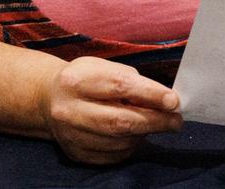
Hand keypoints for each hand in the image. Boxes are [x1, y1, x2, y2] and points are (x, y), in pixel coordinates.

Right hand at [40, 56, 182, 163]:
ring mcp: (70, 134)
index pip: (120, 87)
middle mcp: (69, 109)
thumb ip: (133, 82)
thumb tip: (165, 102)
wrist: (49, 99)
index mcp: (77, 80)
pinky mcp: (75, 153)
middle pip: (119, 121)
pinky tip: (135, 135)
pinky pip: (111, 155)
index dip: (150, 95)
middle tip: (176, 121)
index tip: (173, 101)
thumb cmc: (87, 79)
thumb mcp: (105, 68)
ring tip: (156, 124)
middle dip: (154, 121)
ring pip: (118, 141)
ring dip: (144, 134)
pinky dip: (130, 146)